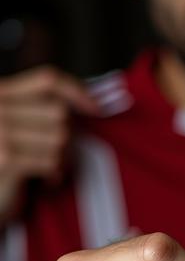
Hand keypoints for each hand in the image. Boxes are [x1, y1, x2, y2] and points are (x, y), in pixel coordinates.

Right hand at [0, 66, 98, 223]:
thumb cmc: (5, 163)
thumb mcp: (15, 128)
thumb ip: (37, 110)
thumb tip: (89, 105)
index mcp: (2, 94)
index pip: (47, 80)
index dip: (77, 91)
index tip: (98, 109)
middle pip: (59, 112)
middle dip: (68, 136)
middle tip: (59, 153)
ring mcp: (1, 132)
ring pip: (59, 139)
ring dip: (63, 158)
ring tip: (51, 168)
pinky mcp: (7, 159)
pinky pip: (52, 162)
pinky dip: (56, 174)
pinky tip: (47, 180)